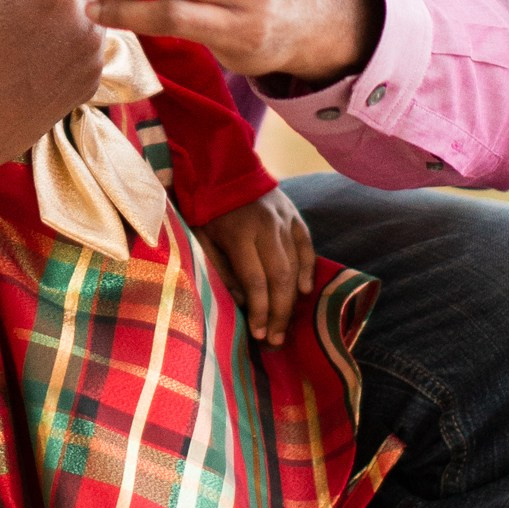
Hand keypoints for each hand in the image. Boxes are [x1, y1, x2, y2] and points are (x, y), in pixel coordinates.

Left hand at [201, 189, 316, 343]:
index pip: (255, 280)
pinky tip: (305, 291)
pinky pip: (307, 246)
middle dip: (280, 313)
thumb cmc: (206, 208)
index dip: (260, 310)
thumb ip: (219, 268)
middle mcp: (267, 227)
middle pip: (280, 278)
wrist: (223, 166)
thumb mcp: (200, 236)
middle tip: (276, 340)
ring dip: (293, 300)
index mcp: (239, 233)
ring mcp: (285, 220)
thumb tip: (241, 300)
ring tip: (287, 326)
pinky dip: (308, 269)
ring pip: (296, 266)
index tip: (259, 333)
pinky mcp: (295, 215)